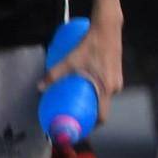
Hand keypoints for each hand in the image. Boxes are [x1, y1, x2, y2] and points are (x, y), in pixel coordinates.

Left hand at [55, 11, 126, 125]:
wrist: (107, 28)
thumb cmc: (91, 45)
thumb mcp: (70, 61)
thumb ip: (54, 75)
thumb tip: (40, 88)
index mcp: (106, 89)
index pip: (102, 116)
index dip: (92, 126)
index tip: (80, 129)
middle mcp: (115, 87)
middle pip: (102, 108)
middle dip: (89, 114)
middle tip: (73, 116)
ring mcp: (117, 80)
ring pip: (104, 98)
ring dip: (92, 103)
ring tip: (76, 104)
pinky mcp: (115, 73)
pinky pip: (106, 89)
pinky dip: (97, 93)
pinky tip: (86, 90)